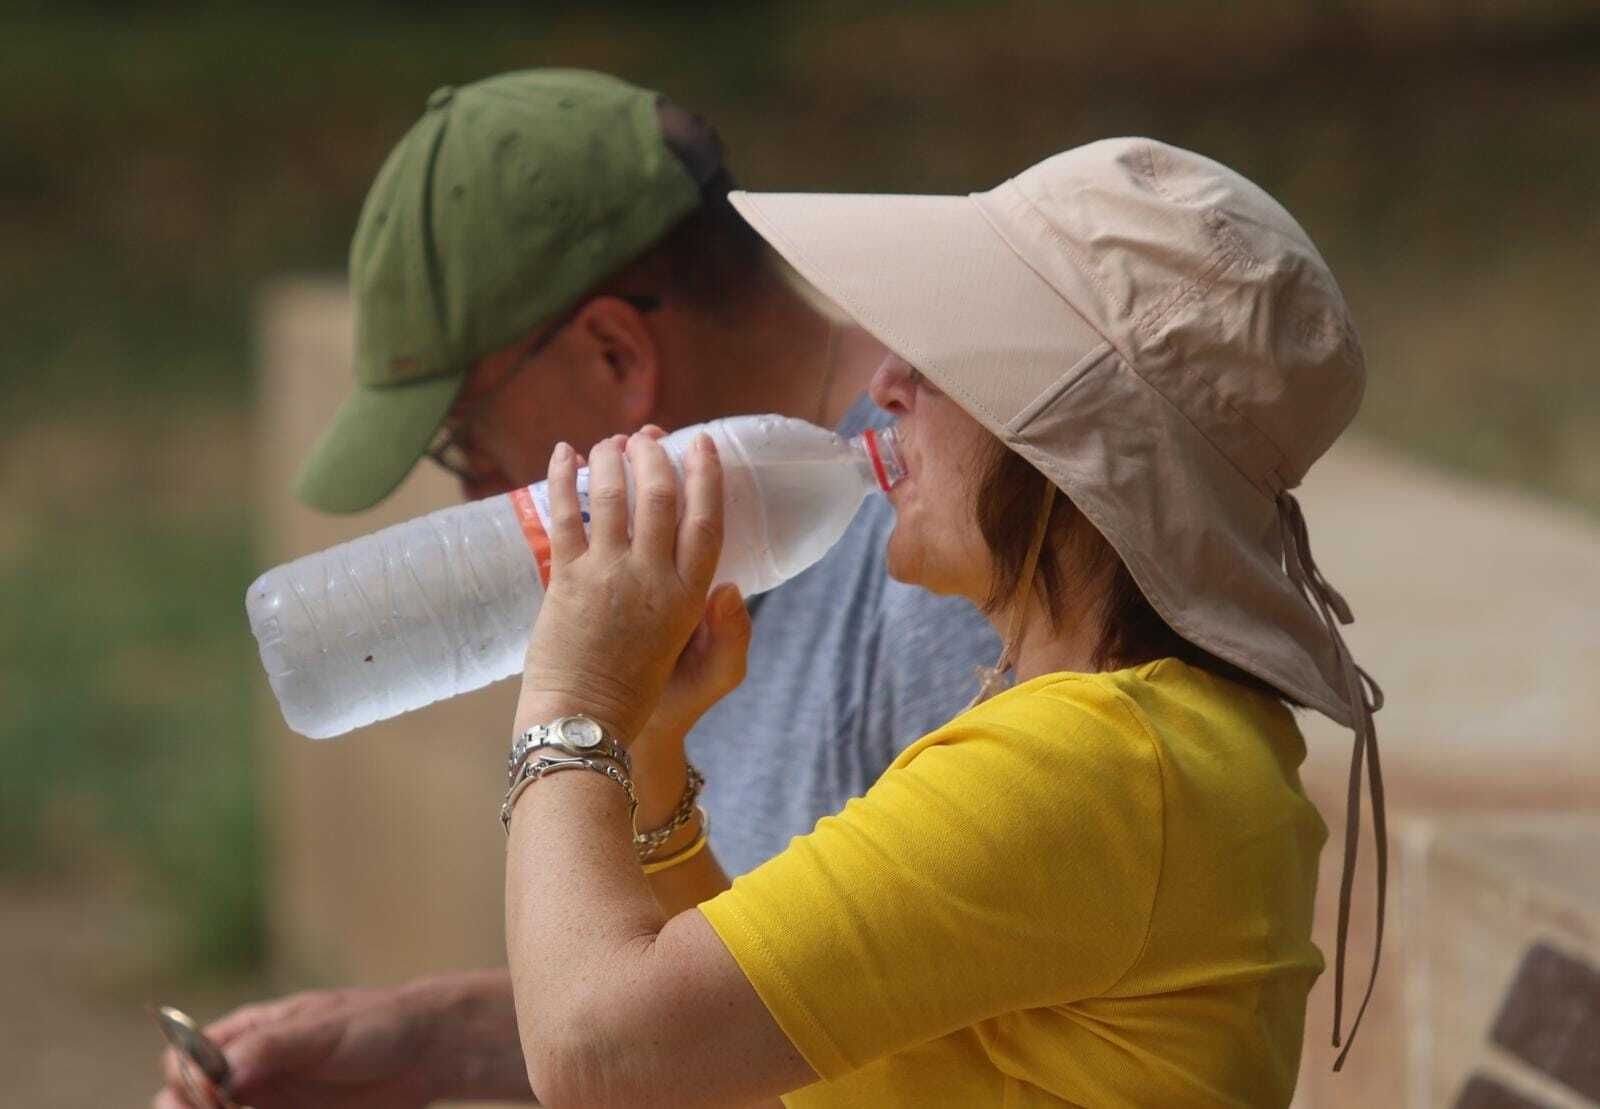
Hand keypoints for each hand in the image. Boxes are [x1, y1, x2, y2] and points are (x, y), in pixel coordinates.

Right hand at [152, 973, 526, 1108]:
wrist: (427, 1052)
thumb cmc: (376, 1024)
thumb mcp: (323, 1030)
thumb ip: (272, 1047)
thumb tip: (221, 1073)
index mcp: (246, 1033)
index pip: (182, 1059)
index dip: (187, 1081)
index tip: (217, 1097)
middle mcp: (246, 1070)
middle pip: (185, 1100)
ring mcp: (265, 1100)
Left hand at [516, 429, 724, 741]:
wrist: (586, 720)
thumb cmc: (645, 696)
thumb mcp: (707, 668)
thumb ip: (728, 629)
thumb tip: (732, 588)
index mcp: (689, 596)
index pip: (707, 520)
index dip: (707, 476)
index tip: (702, 443)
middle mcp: (652, 577)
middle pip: (660, 495)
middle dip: (655, 455)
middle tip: (648, 437)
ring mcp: (607, 574)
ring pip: (612, 495)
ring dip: (611, 457)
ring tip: (610, 441)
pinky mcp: (566, 579)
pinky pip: (564, 515)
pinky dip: (561, 478)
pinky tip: (562, 453)